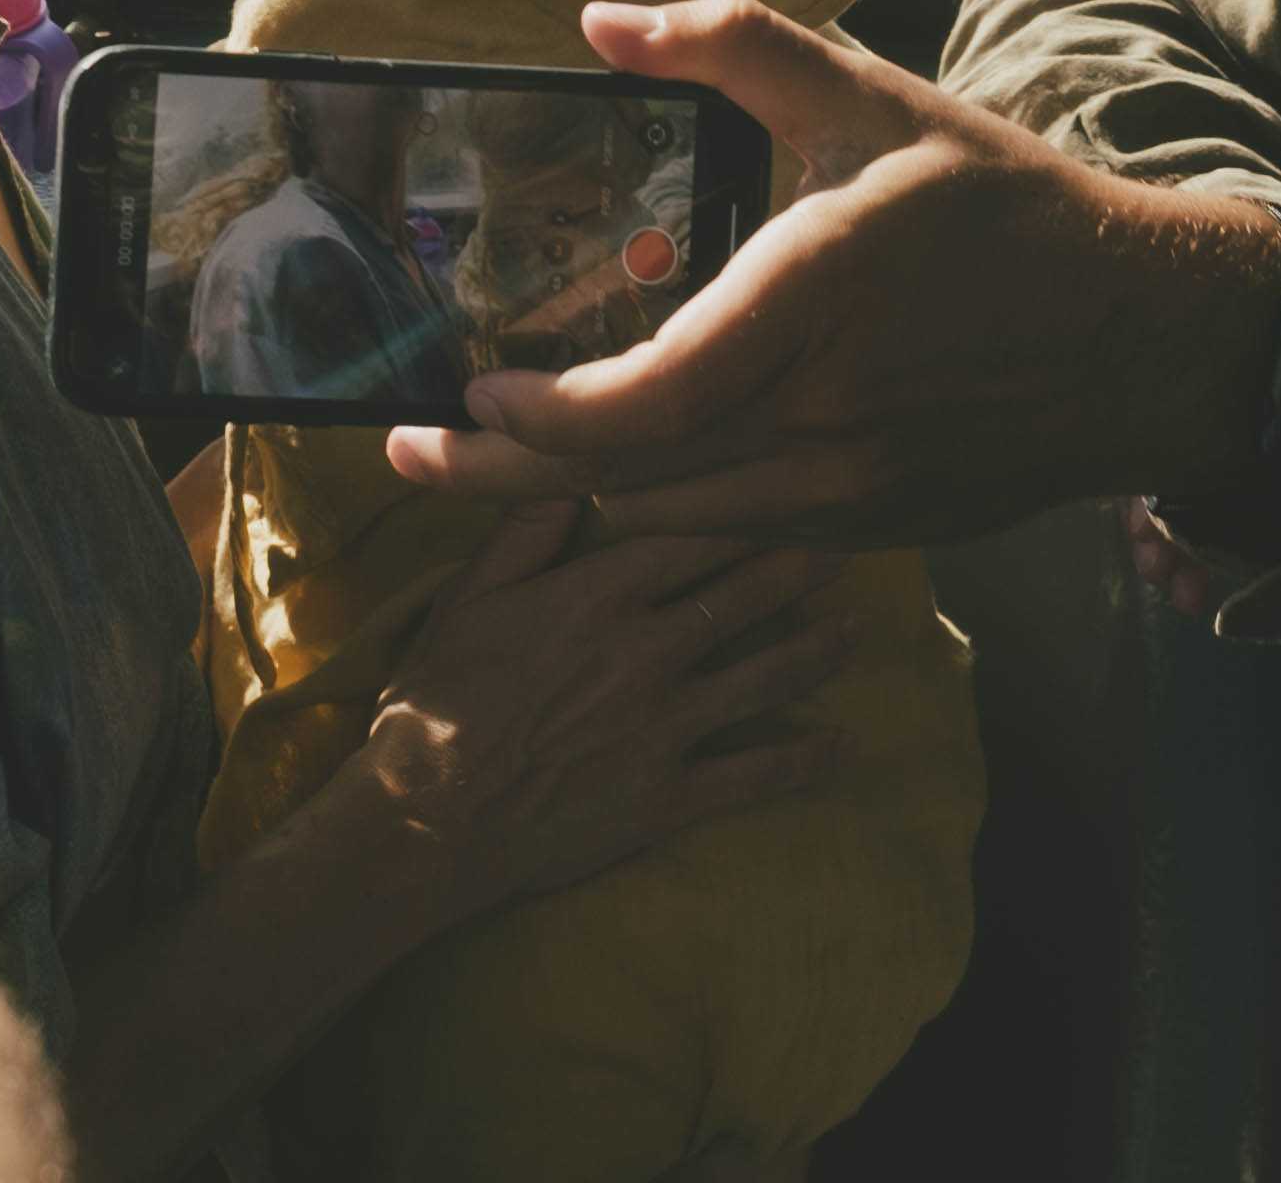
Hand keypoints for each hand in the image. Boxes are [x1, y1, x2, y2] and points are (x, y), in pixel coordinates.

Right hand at [352, 499, 845, 913]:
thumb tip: (560, 462)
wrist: (427, 819)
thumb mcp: (469, 596)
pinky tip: (835, 745)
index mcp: (599, 596)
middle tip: (849, 543)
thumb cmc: (439, 701)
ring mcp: (665, 726)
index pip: (691, 535)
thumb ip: (524, 530)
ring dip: (817, 651)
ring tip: (854, 629)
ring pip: (765, 676)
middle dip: (800, 567)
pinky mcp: (669, 795)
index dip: (745, 510)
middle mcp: (646, 651)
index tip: (787, 486)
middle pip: (744, 596)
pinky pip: (753, 774)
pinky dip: (800, 759)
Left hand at [377, 0, 1280, 543]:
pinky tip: (621, 465)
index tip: (469, 386)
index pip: (644, 406)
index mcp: (816, 301)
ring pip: (668, 521)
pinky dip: (661, 503)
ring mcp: (849, 490)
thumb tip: (600, 20)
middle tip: (416, 445)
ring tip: (499, 445)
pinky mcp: (870, 527)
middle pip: (624, 482)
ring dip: (579, 488)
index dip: (539, 417)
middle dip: (501, 468)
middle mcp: (823, 416)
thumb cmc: (1003, 208)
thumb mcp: (872, 98)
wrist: (1145, 337)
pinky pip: (731, 533)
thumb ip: (734, 43)